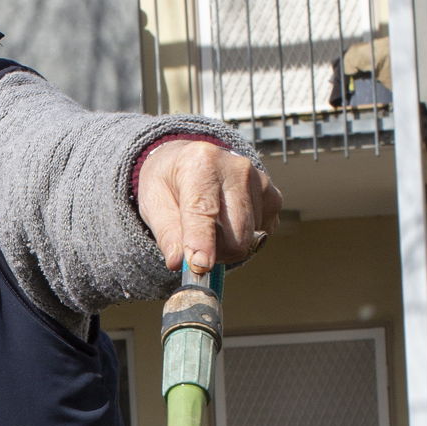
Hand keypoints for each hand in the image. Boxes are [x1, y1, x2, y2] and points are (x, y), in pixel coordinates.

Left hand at [136, 138, 281, 275]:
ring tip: (210, 227)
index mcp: (201, 164)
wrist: (191, 159)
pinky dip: (244, 236)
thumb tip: (178, 263)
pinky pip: (262, 233)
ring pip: (250, 239)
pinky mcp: (272, 195)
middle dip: (215, 252)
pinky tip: (228, 221)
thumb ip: (166, 233)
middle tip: (196, 248)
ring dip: (228, 245)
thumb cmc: (169, 181)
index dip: (203, 243)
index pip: (204, 211)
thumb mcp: (154, 201)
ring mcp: (259, 181)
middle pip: (236, 233)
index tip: (200, 266)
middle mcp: (236, 169)